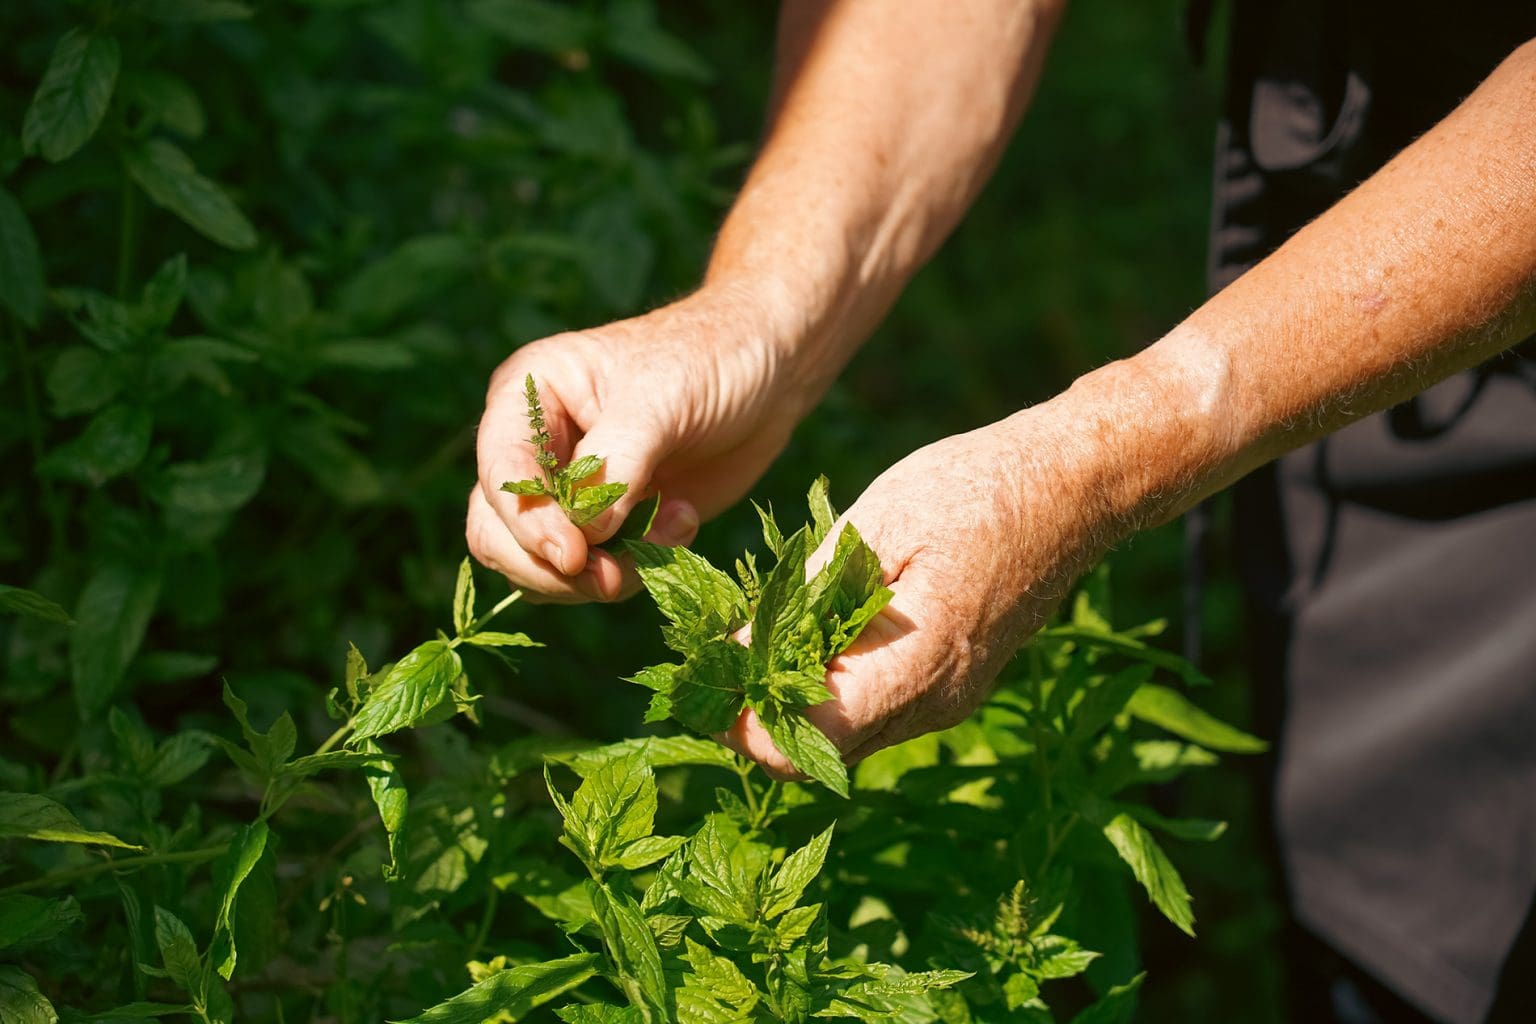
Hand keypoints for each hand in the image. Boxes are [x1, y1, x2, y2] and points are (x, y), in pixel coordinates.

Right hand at [468, 287, 813, 602]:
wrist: (767, 374)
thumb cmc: (708, 361)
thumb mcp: (659, 400)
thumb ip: (614, 466)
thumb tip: (583, 536)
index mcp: (527, 397)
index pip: (499, 474)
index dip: (527, 522)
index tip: (574, 556)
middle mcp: (535, 448)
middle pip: (499, 534)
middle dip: (554, 567)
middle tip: (614, 577)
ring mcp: (569, 493)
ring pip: (543, 566)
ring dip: (605, 573)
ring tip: (672, 531)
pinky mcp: (609, 525)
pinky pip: (596, 573)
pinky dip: (637, 568)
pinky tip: (683, 523)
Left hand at [721, 400, 1118, 772]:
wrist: (1072, 485)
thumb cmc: (973, 488)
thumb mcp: (875, 525)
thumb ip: (804, 601)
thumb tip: (730, 655)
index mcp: (918, 667)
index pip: (804, 746)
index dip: (742, 721)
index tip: (707, 673)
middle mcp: (935, 704)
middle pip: (817, 756)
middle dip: (755, 717)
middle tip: (716, 657)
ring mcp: (947, 701)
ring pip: (843, 739)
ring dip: (789, 702)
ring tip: (755, 638)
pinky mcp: (950, 685)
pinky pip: (873, 712)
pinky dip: (827, 688)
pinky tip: (807, 632)